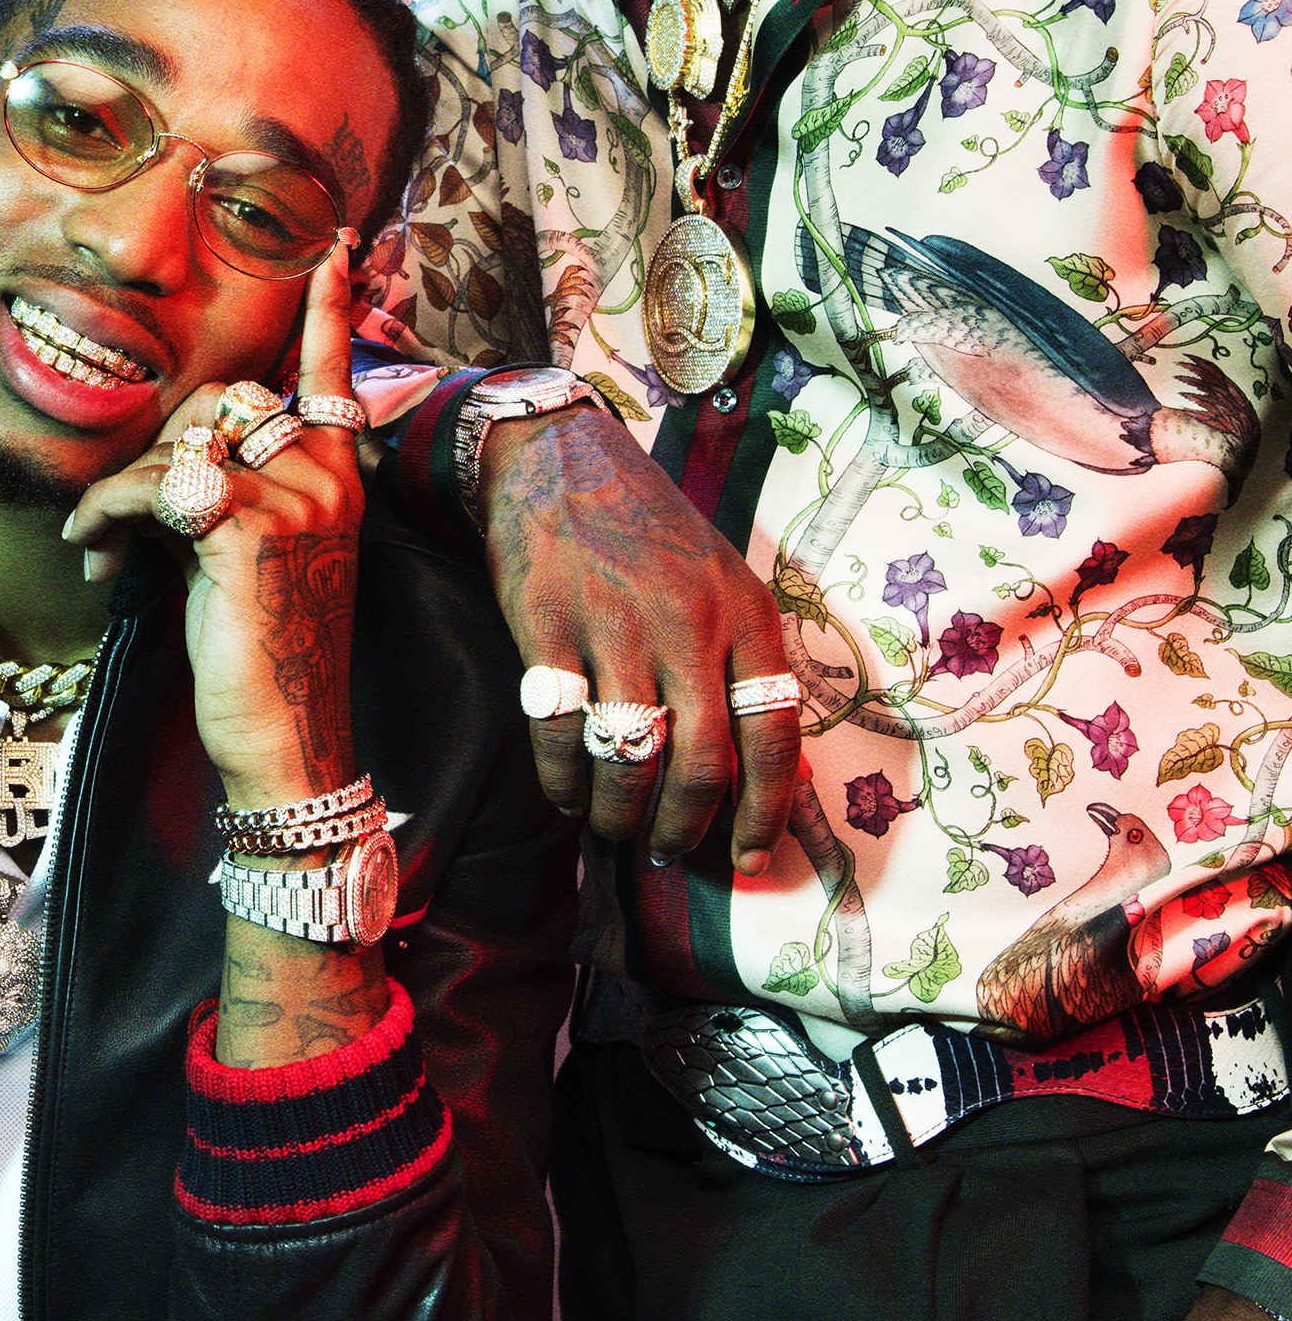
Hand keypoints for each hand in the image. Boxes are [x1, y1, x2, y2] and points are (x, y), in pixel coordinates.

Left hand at [60, 246, 361, 806]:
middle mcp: (326, 475)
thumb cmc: (259, 654)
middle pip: (218, 399)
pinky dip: (105, 516)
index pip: (329, 377)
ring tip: (100, 549)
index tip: (332, 245)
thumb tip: (165, 467)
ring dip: (116, 493)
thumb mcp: (245, 558)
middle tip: (117, 520)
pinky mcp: (250, 525)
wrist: (285, 738)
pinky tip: (95, 558)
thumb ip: (226, 494)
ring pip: (178, 440)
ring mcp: (295, 496)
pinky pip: (152, 485)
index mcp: (337, 478)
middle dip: (152, 449)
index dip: (326, 311)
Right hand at [476, 405, 796, 869]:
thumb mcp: (721, 579)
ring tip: (612, 827)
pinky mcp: (547, 626)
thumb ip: (741, 661)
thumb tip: (758, 770)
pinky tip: (564, 792)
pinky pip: (560, 728)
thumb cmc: (648, 531)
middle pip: (701, 760)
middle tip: (667, 854)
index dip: (766, 811)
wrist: (560, 460)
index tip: (750, 860)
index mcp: (745, 614)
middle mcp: (689, 622)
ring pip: (630, 753)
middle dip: (685, 827)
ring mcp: (615, 624)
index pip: (773, 734)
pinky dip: (562, 777)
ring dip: (620, 810)